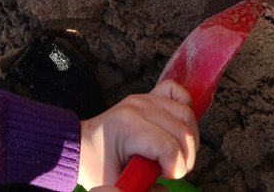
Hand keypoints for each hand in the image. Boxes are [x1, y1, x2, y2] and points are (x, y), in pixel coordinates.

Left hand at [78, 79, 198, 188]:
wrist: (83, 144)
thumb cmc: (97, 164)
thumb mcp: (115, 184)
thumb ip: (143, 190)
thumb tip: (166, 190)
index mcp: (128, 128)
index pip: (170, 148)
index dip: (175, 169)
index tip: (164, 176)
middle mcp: (138, 108)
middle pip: (184, 133)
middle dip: (185, 158)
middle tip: (170, 168)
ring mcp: (144, 99)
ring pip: (187, 115)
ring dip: (189, 139)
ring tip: (175, 153)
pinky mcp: (150, 97)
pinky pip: (177, 92)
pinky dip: (186, 109)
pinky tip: (178, 129)